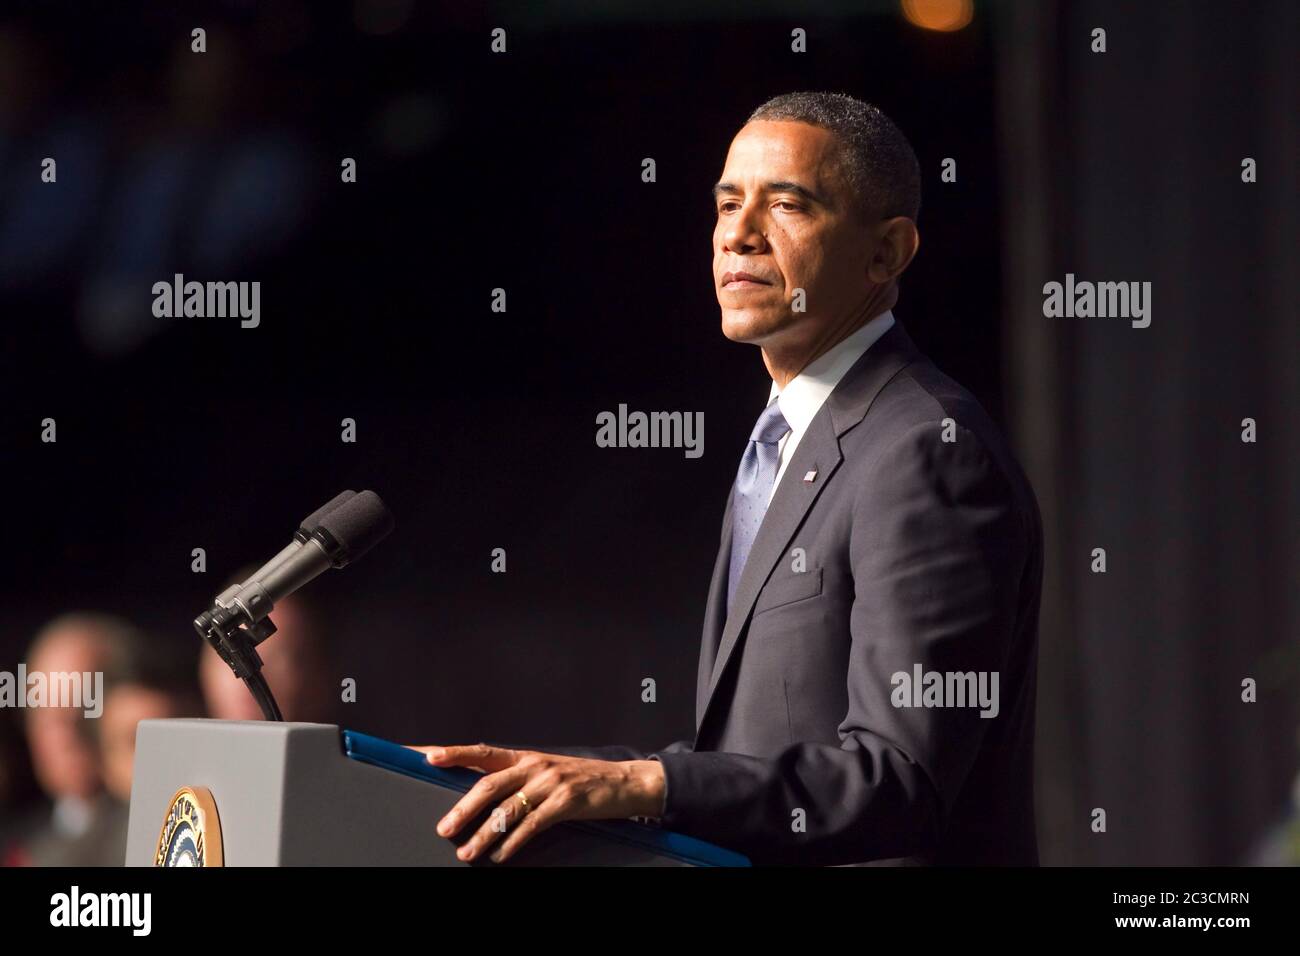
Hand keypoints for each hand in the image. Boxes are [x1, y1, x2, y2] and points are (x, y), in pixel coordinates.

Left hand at [405, 743, 665, 863]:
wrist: (623, 782)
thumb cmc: (579, 780)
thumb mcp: (545, 772)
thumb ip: (516, 779)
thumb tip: (480, 797)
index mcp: (525, 756)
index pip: (482, 752)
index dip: (454, 753)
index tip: (427, 755)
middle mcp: (534, 765)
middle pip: (489, 785)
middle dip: (463, 808)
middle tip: (443, 829)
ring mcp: (550, 782)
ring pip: (507, 809)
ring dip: (484, 834)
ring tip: (467, 853)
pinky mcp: (566, 802)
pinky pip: (532, 824)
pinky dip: (513, 842)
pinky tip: (501, 856)